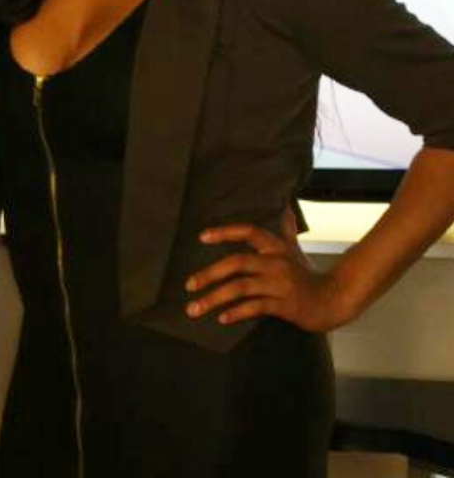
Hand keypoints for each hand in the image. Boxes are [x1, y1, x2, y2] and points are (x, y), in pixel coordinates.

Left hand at [184, 223, 349, 332]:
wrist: (334, 301)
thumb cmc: (307, 274)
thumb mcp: (294, 249)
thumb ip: (285, 229)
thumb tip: (285, 205)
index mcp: (276, 247)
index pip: (248, 232)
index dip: (225, 232)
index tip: (202, 237)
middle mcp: (276, 262)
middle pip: (237, 262)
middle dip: (209, 273)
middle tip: (188, 285)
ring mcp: (280, 284)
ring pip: (241, 288)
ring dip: (214, 298)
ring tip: (195, 308)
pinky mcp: (285, 305)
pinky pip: (255, 307)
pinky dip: (237, 312)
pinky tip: (222, 318)